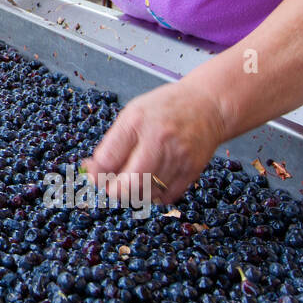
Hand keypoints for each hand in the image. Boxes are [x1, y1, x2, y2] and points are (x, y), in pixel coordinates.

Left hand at [82, 81, 227, 205]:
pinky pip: (166, 197)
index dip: (96, 173)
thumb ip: (113, 142)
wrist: (208, 106)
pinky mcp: (192, 171)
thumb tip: (93, 170)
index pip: (108, 159)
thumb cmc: (165, 108)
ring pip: (146, 194)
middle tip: (111, 186)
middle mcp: (158, 140)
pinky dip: (153, 196)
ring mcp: (177, 157)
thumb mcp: (132, 114)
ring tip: (132, 181)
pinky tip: (151, 183)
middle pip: (129, 183)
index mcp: (136, 122)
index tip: (93, 174)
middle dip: (114, 190)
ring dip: (133, 194)